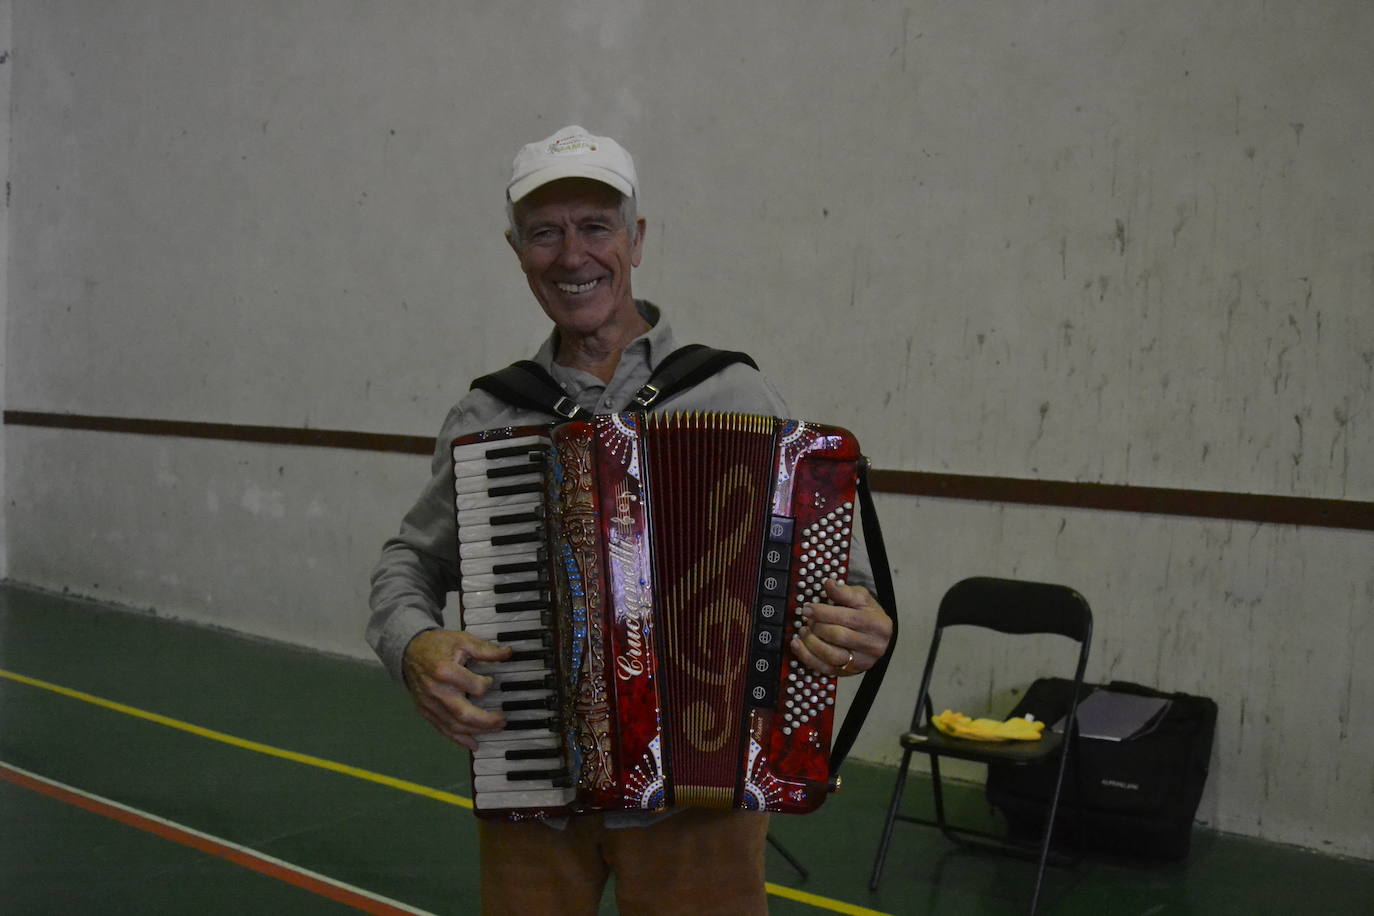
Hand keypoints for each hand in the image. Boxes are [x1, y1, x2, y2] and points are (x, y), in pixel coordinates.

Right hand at [401, 628, 512, 749]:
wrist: (409, 651)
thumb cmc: (436, 645)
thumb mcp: (462, 640)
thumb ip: (485, 650)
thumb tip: (507, 653)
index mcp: (445, 671)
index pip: (475, 687)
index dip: (488, 685)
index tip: (491, 681)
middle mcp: (435, 691)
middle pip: (464, 714)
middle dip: (487, 721)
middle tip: (503, 721)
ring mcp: (428, 704)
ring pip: (454, 726)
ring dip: (477, 731)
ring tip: (494, 730)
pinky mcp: (425, 711)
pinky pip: (442, 729)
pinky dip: (458, 739)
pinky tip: (473, 743)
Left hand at [791, 579, 891, 676]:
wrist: (877, 637)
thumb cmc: (868, 614)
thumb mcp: (862, 598)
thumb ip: (845, 592)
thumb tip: (828, 584)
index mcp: (878, 625)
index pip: (848, 618)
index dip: (825, 613)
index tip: (808, 608)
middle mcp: (873, 646)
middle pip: (839, 637)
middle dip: (818, 627)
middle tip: (806, 619)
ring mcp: (862, 662)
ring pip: (832, 656)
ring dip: (811, 643)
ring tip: (803, 631)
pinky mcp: (849, 672)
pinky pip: (826, 669)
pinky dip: (808, 657)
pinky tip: (798, 645)